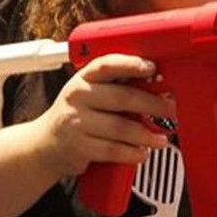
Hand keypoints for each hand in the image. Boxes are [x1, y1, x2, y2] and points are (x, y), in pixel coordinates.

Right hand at [36, 54, 172, 176]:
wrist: (45, 145)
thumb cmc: (76, 115)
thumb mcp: (90, 94)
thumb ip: (117, 88)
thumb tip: (158, 89)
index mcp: (84, 78)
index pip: (107, 65)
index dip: (130, 64)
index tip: (152, 67)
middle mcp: (78, 96)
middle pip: (122, 98)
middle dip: (153, 104)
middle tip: (172, 109)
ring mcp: (75, 122)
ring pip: (120, 127)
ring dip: (146, 134)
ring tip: (160, 138)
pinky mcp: (78, 146)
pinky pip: (112, 150)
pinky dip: (132, 153)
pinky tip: (142, 153)